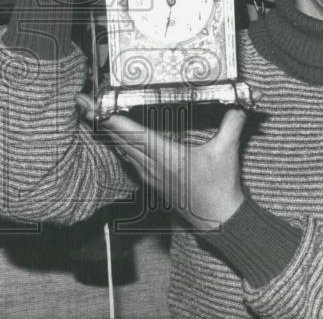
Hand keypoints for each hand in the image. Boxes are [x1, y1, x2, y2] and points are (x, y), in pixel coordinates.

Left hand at [78, 94, 246, 228]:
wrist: (219, 220)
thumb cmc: (220, 188)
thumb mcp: (226, 152)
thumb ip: (232, 124)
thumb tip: (240, 102)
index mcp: (167, 156)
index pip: (132, 132)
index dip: (111, 117)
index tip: (94, 105)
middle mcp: (153, 165)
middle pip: (119, 138)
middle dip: (99, 119)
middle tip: (82, 102)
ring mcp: (151, 175)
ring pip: (122, 149)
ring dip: (107, 131)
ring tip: (91, 115)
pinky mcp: (154, 181)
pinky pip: (130, 160)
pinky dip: (120, 145)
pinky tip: (115, 139)